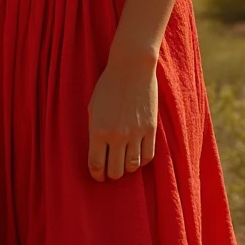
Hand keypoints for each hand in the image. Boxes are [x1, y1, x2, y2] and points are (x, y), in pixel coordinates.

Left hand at [86, 54, 157, 181]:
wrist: (131, 67)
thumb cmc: (108, 85)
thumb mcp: (93, 107)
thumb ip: (94, 130)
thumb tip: (97, 152)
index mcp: (98, 130)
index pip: (96, 165)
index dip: (97, 175)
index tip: (98, 176)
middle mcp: (116, 136)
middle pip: (115, 171)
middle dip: (112, 174)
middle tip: (111, 170)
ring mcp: (135, 133)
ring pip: (132, 166)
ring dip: (127, 168)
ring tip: (124, 162)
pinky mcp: (151, 129)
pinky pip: (148, 156)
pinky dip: (142, 160)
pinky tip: (138, 155)